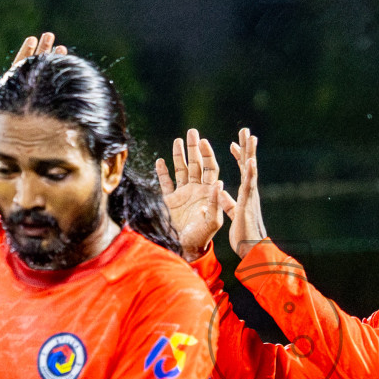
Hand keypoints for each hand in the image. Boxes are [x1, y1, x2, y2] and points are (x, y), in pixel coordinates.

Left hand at [0, 32, 65, 114]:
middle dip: (41, 51)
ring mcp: (26, 104)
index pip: (17, 67)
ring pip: (39, 79)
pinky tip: (64, 73)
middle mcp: (18, 95)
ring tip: (62, 48)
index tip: (34, 38)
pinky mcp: (31, 114)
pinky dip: (53, 82)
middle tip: (51, 35)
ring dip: (49, 63)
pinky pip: (44, 95)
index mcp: (5, 92)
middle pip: (31, 68)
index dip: (26, 52)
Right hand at [155, 129, 229, 259]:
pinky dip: (162, 172)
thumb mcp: (213, 220)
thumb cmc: (202, 236)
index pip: (210, 168)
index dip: (207, 154)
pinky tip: (160, 160)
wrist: (186, 247)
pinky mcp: (170, 199)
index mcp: (209, 191)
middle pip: (196, 164)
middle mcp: (196, 189)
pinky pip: (165, 182)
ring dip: (179, 155)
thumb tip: (218, 183)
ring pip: (181, 169)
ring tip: (178, 141)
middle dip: (194, 148)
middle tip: (192, 132)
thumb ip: (215, 202)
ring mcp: (182, 193)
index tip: (203, 142)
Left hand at [226, 128, 267, 256]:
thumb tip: (220, 193)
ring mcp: (250, 196)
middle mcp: (249, 191)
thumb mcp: (232, 214)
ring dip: (250, 153)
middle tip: (245, 130)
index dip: (237, 157)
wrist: (251, 249)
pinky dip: (250, 173)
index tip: (233, 144)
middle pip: (247, 164)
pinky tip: (251, 161)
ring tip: (251, 137)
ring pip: (250, 170)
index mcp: (244, 193)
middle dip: (246, 147)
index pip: (240, 170)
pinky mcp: (248, 203)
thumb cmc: (243, 234)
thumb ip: (227, 202)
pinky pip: (249, 185)